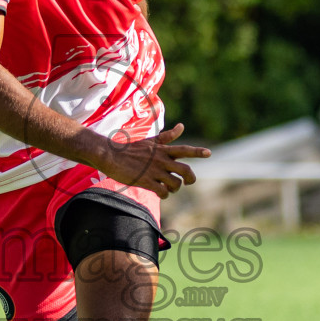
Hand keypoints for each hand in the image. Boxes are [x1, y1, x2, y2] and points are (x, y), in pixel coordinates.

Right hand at [94, 123, 210, 198]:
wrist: (111, 156)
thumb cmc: (130, 149)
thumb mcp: (151, 141)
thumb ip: (167, 136)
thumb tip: (182, 126)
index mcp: (162, 149)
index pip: (184, 149)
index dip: (197, 151)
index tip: (209, 153)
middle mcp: (161, 160)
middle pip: (185, 170)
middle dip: (191, 178)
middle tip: (188, 182)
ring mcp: (154, 171)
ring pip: (175, 183)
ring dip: (175, 188)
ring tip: (170, 188)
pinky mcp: (146, 181)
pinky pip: (163, 191)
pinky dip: (165, 194)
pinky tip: (161, 193)